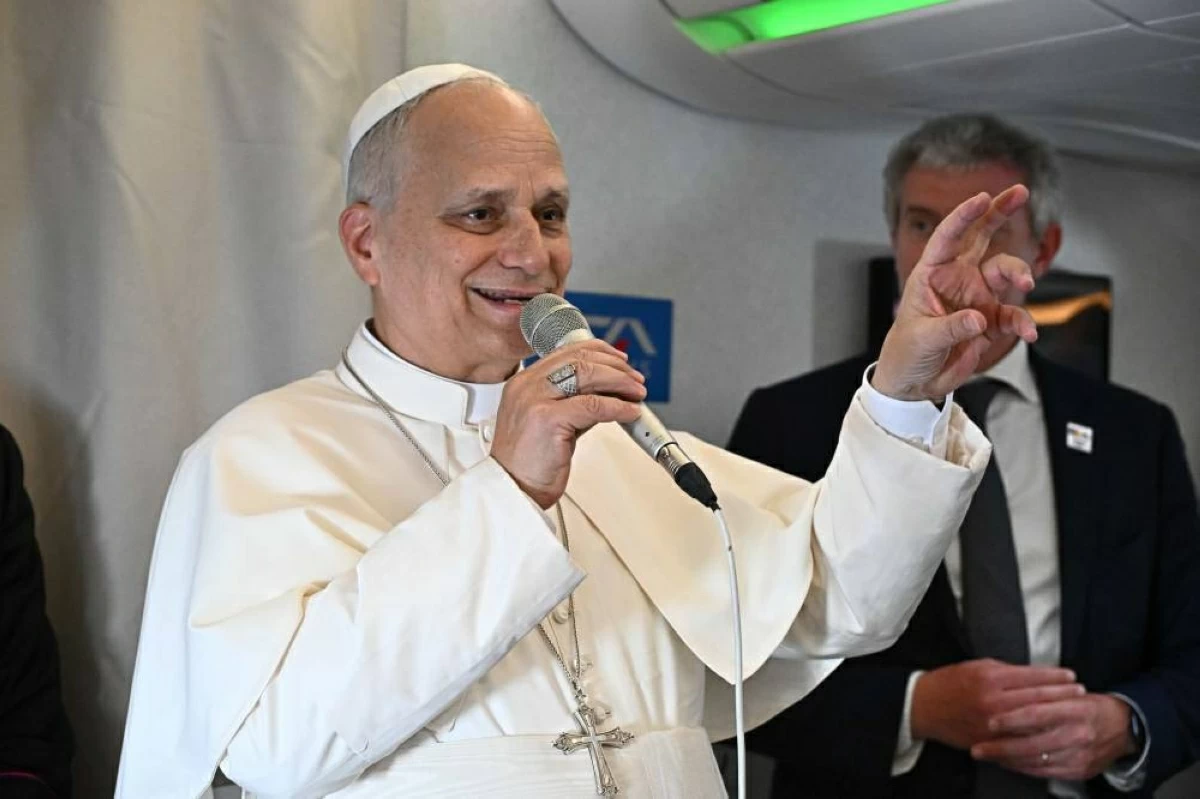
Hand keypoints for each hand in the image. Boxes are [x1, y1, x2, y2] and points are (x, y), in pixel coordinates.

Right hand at [491, 339, 645, 507]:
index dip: (600, 352)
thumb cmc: (528, 463)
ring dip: (620, 382)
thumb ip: (574, 403)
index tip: (621, 361)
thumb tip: (608, 394)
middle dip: (615, 367)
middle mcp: (527, 386)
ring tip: (636, 394)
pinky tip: (629, 412)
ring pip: (586, 374)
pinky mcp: (547, 419)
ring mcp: (534, 400)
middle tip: (635, 380)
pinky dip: (617, 407)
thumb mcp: (551, 423)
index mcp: (524, 382)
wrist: (512, 490)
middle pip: (579, 358)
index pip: (566, 351)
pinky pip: (592, 405)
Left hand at [874, 186, 1038, 400]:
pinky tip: (1028, 333)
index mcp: (931, 274)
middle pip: (981, 237)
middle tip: (1020, 191)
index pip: (947, 237)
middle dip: (999, 212)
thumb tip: (980, 318)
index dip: (964, 216)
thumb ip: (951, 327)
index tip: (982, 198)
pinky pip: (1014, 314)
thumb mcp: (922, 338)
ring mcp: (977, 297)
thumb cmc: (907, 352)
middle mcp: (957, 279)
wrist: (915, 382)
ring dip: (1019, 273)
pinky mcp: (991, 320)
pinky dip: (1024, 321)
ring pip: (1006, 272)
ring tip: (1026, 284)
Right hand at [911, 659, 1082, 751]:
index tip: (1071, 675)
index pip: (1031, 677)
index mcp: (990, 679)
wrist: (923, 706)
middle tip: (1080, 692)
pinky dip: (1036, 735)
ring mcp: (991, 725)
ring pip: (1032, 722)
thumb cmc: (949, 682)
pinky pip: (1018, 739)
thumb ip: (1006, 672)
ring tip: (1073, 710)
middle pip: (1036, 699)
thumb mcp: (977, 667)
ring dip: (1055, 716)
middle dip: (1062, 695)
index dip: (1054, 676)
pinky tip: (1051, 732)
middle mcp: (992, 702)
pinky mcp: (988, 741)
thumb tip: (1035, 675)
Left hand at [971, 693, 1136, 781]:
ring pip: (1036, 761)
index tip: (989, 721)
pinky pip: (1044, 772)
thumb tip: (1004, 694)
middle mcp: (1079, 733)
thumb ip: (1040, 692)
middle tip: (978, 747)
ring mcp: (1080, 755)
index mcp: (1075, 708)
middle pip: (1033, 743)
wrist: (1123, 727)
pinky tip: (1006, 762)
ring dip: (1007, 759)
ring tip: (987, 754)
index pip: (1037, 713)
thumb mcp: (1066, 692)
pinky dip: (1022, 767)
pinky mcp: (1079, 771)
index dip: (1011, 719)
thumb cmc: (1087, 704)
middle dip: (1001, 747)